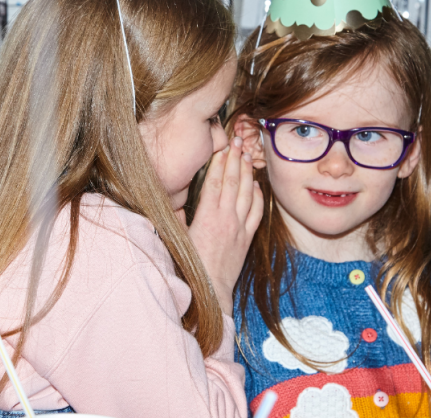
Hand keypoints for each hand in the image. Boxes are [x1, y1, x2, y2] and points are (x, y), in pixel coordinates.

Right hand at [188, 136, 263, 315]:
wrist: (211, 291)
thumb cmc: (190, 266)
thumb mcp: (176, 239)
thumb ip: (175, 218)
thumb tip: (172, 202)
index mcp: (206, 216)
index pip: (215, 181)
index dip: (220, 161)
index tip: (223, 145)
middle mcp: (225, 218)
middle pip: (233, 181)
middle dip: (236, 158)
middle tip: (239, 140)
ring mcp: (239, 227)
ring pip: (246, 193)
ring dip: (248, 172)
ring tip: (248, 155)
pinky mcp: (247, 238)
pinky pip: (256, 212)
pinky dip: (257, 196)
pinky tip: (256, 186)